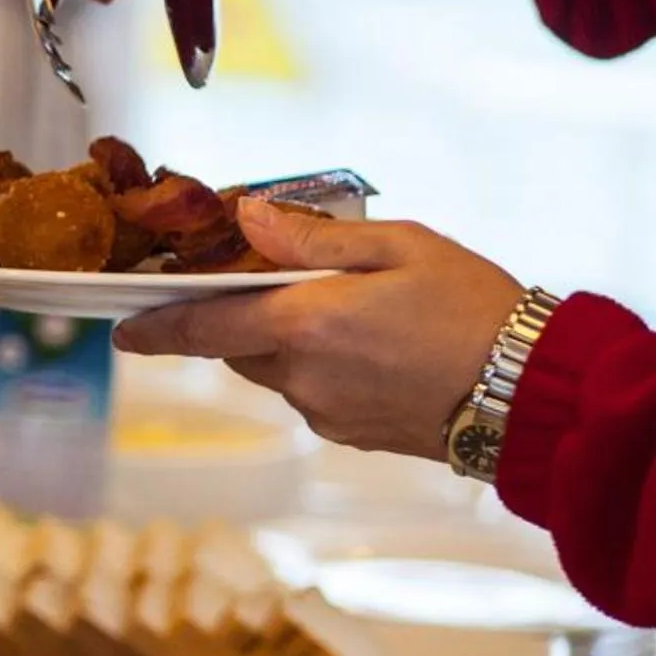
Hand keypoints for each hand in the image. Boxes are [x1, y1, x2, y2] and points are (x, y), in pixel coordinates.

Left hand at [111, 199, 523, 459]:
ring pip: (275, 371)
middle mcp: (303, 378)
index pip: (201, 329)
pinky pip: (312, 394)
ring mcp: (327, 413)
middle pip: (238, 347)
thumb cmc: (476, 309)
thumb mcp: (400, 247)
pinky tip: (370, 345)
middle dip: (239, 318)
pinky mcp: (353, 436)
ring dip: (285, 341)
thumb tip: (247, 219)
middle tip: (269, 281)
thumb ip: (314, 236)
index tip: (120, 328)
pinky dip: (320, 366)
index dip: (154, 328)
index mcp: (305, 325)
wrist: (535, 393)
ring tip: (341, 308)